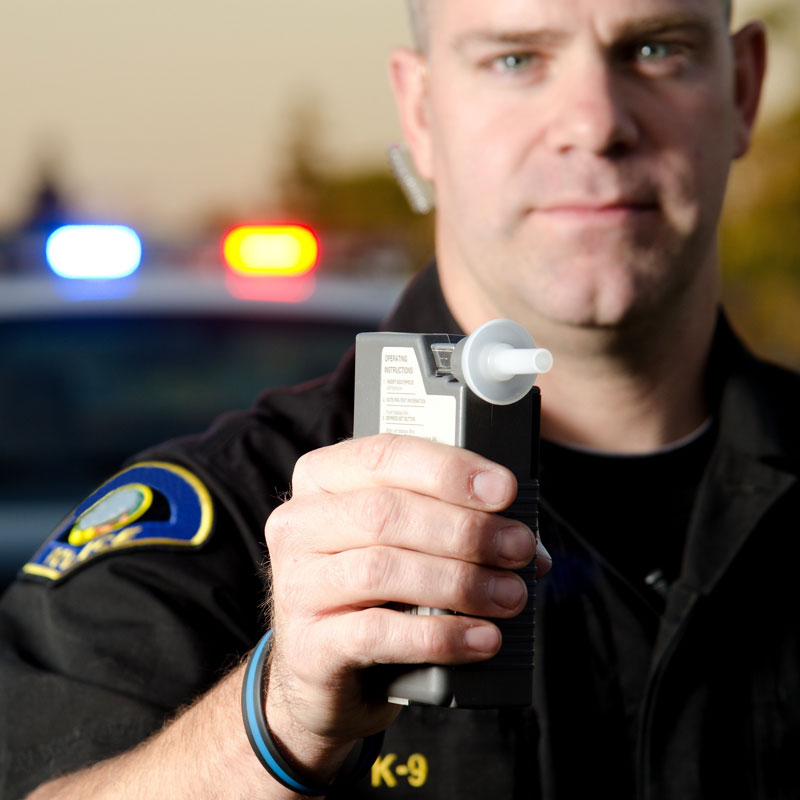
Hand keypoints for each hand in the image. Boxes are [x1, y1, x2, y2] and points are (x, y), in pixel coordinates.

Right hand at [263, 433, 550, 775]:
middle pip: (386, 512)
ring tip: (509, 596)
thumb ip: (452, 525)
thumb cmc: (373, 591)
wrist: (322, 673)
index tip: (503, 489)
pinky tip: (480, 638)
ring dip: (459, 581)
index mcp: (323, 479)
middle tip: (518, 549)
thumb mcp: (402, 543)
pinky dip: (439, 635)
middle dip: (465, 529)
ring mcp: (295, 584)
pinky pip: (376, 633)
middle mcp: (299, 524)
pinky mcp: (306, 645)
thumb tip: (530, 544)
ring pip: (382, 569)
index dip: (448, 469)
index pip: (384, 455)